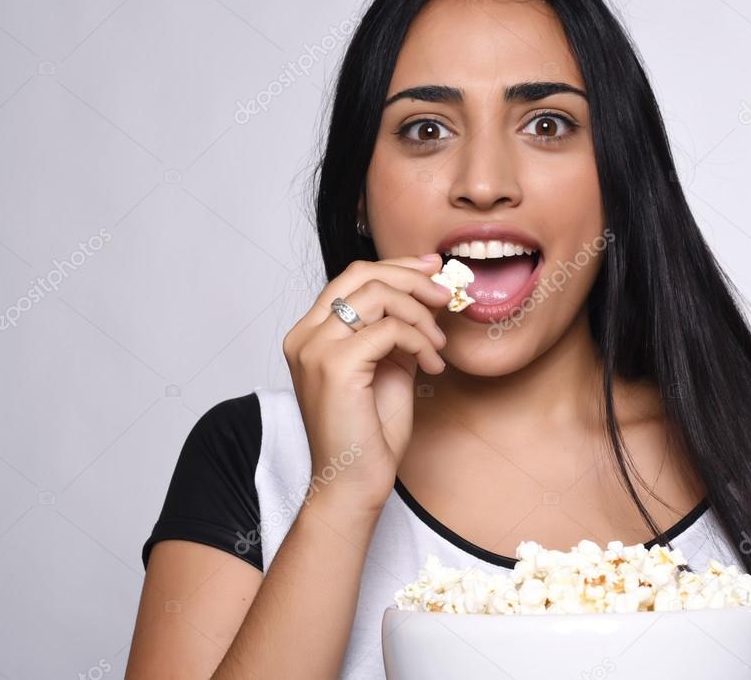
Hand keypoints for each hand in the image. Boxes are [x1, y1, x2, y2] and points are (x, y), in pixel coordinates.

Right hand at [282, 255, 451, 512]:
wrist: (354, 483)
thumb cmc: (369, 434)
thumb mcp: (389, 367)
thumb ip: (399, 330)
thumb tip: (427, 294)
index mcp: (311, 333)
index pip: (352, 277)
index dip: (397, 267)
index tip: (433, 270)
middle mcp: (305, 336)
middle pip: (362, 275)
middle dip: (413, 280)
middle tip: (446, 298)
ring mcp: (315, 349)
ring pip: (378, 295)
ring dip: (421, 314)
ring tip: (438, 346)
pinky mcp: (335, 366)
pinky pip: (389, 329)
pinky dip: (420, 341)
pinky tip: (432, 366)